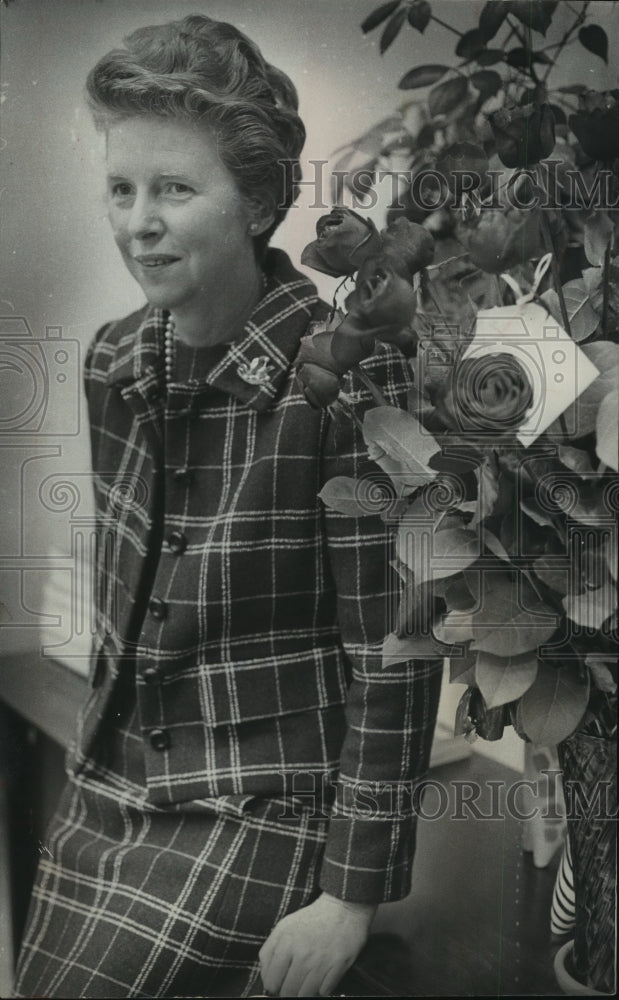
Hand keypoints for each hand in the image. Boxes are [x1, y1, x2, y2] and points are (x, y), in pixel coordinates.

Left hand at [258, 891, 376, 996]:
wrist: (342, 908)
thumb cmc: (311, 919)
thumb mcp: (284, 927)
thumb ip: (269, 951)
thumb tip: (265, 977)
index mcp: (286, 942)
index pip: (271, 981)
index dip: (274, 986)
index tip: (279, 983)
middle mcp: (302, 953)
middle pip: (288, 992)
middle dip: (289, 990)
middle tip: (294, 983)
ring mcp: (321, 961)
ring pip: (305, 995)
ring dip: (305, 991)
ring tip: (307, 980)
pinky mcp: (339, 965)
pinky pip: (324, 992)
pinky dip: (322, 988)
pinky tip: (322, 976)